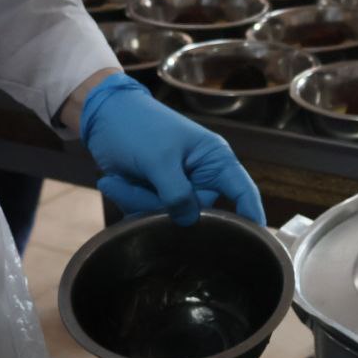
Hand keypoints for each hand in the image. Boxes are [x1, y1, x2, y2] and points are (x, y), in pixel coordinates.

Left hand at [77, 74, 264, 225]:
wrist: (102, 117)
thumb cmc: (137, 126)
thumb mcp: (158, 159)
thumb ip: (176, 194)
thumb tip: (189, 222)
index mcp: (214, 160)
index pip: (242, 191)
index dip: (251, 215)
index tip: (255, 241)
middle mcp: (202, 177)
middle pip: (198, 213)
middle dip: (164, 206)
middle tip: (140, 184)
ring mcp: (180, 188)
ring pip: (170, 217)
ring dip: (139, 202)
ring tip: (119, 179)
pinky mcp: (159, 196)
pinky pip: (151, 214)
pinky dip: (130, 201)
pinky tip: (116, 182)